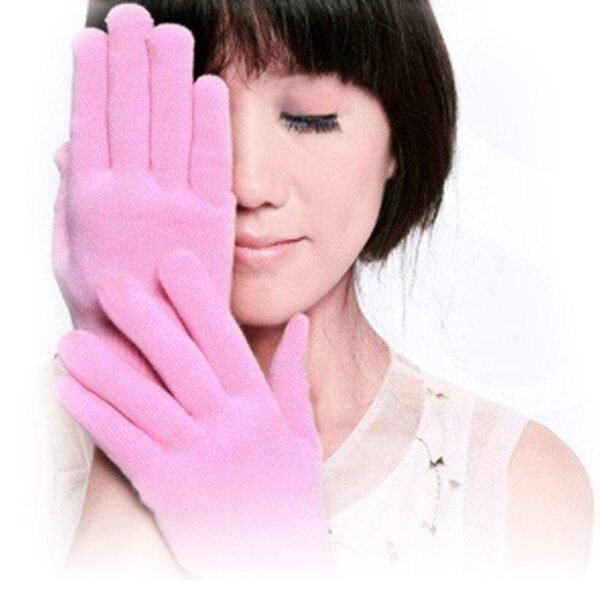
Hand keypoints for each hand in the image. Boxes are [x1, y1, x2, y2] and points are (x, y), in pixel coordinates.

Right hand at [53, 4, 234, 376]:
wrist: (149, 353)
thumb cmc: (105, 307)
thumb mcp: (69, 255)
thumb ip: (69, 201)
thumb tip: (66, 150)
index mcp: (91, 200)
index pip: (91, 122)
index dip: (94, 78)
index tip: (95, 39)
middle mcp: (131, 195)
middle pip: (131, 112)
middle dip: (132, 61)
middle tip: (136, 17)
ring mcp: (173, 205)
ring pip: (170, 126)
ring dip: (170, 76)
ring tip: (171, 34)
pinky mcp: (212, 220)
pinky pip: (211, 161)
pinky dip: (211, 122)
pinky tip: (210, 86)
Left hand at [55, 250, 334, 575]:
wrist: (278, 560)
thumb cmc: (289, 492)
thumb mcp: (302, 430)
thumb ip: (293, 373)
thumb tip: (300, 323)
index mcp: (259, 406)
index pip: (227, 342)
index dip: (199, 301)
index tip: (176, 262)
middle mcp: (229, 425)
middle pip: (182, 364)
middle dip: (147, 320)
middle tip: (113, 282)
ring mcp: (199, 457)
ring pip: (146, 402)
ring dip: (106, 368)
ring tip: (72, 338)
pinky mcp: (169, 490)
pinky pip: (127, 446)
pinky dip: (96, 417)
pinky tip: (68, 390)